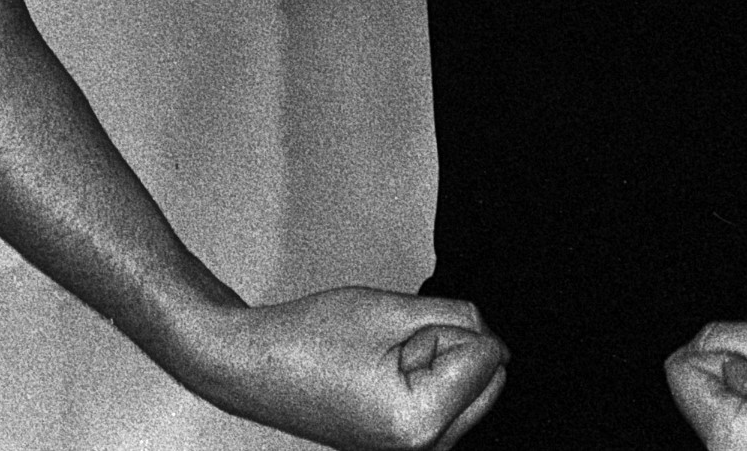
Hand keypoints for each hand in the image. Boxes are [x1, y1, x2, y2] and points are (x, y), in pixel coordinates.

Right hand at [198, 286, 506, 450]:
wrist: (253, 365)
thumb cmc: (308, 340)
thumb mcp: (394, 310)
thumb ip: (458, 317)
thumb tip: (492, 337)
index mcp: (420, 422)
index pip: (489, 356)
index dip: (448, 328)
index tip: (401, 336)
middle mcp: (421, 450)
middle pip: (486, 378)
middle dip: (449, 349)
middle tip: (393, 348)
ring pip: (467, 389)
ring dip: (435, 363)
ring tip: (379, 361)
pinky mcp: (402, 443)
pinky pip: (443, 400)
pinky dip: (423, 378)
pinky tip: (379, 374)